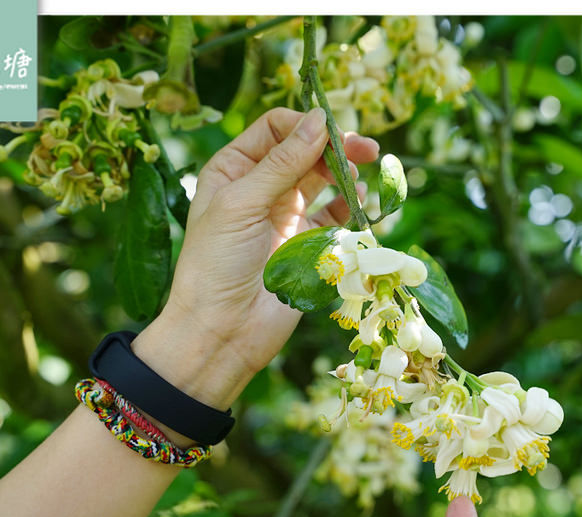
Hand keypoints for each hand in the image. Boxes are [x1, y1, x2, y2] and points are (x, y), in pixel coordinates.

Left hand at [132, 107, 378, 411]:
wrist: (221, 330)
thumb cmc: (216, 264)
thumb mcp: (241, 203)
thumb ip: (283, 162)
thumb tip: (320, 119)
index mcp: (233, 170)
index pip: (276, 129)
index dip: (305, 125)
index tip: (332, 131)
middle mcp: (259, 188)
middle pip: (305, 151)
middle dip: (334, 146)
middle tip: (366, 149)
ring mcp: (284, 216)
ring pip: (323, 181)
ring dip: (343, 174)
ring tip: (357, 177)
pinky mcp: (306, 245)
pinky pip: (334, 217)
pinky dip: (350, 207)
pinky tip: (360, 204)